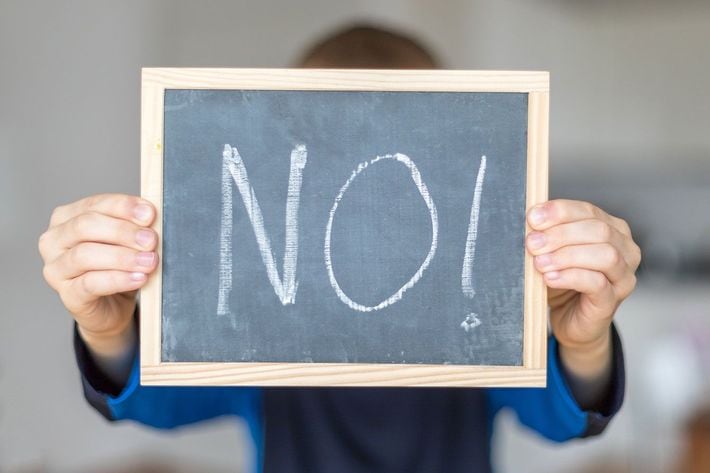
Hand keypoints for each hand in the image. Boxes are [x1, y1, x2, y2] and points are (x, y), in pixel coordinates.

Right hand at [39, 194, 157, 355]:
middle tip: (151, 240)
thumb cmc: (119, 267)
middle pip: (85, 226)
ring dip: (122, 257)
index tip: (149, 214)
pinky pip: (90, 283)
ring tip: (149, 261)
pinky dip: (118, 279)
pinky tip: (139, 278)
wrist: (113, 307)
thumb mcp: (127, 241)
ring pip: (84, 255)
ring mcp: (56, 269)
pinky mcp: (67, 294)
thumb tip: (150, 216)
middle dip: (122, 231)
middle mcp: (54, 241)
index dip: (123, 207)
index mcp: (66, 218)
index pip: (94, 204)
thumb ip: (134, 226)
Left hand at [525, 199, 640, 370]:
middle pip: (599, 231)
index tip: (532, 218)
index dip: (560, 212)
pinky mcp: (613, 300)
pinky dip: (570, 277)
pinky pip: (597, 283)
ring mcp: (623, 277)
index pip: (588, 211)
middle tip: (532, 243)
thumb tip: (531, 220)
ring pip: (605, 255)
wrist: (568, 319)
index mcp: (612, 229)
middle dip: (560, 234)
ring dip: (567, 256)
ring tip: (540, 262)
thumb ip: (547, 234)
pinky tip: (550, 277)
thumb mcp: (553, 252)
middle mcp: (625, 250)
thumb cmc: (562, 281)